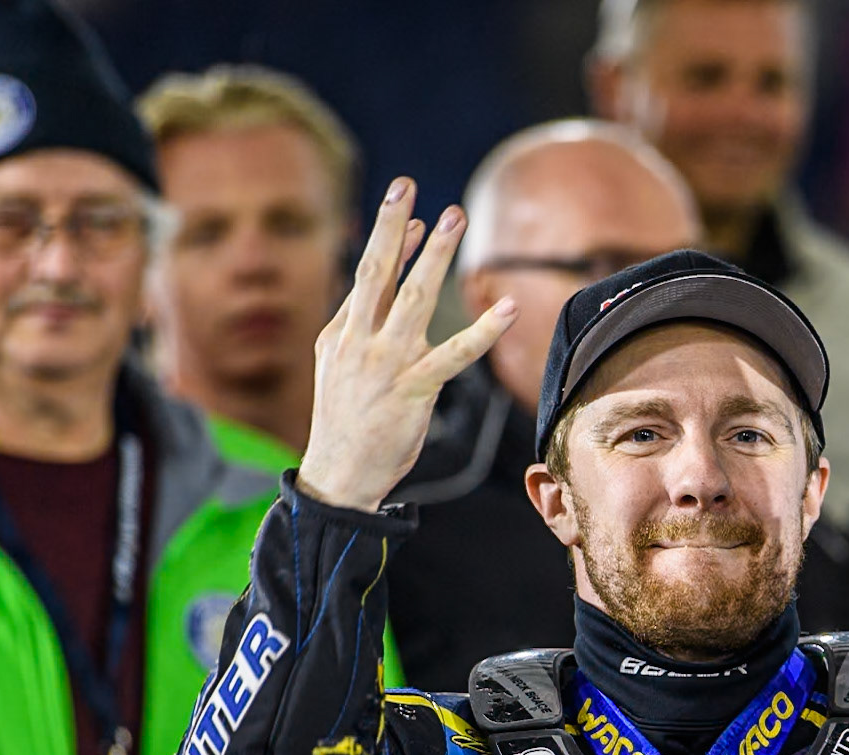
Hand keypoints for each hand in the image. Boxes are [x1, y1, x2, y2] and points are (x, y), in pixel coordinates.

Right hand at [297, 178, 517, 511]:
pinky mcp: (413, 390)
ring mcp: (385, 363)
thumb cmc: (347, 420)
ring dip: (435, 255)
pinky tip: (509, 308)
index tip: (409, 206)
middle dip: (394, 224)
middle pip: (378, 271)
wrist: (339, 475)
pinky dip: (484, 331)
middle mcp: (360, 341)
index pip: (367, 276)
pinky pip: (455, 355)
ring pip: (414, 298)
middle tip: (410, 185)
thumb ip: (358, 325)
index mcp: (341, 333)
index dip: (390, 239)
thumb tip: (380, 287)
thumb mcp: (341, 366)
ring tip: (454, 217)